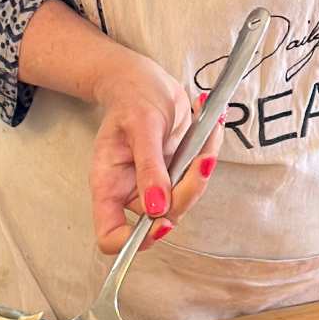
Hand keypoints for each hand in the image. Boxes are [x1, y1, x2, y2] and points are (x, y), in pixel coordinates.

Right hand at [89, 47, 221, 255]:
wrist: (143, 78)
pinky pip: (197, 176)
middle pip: (160, 218)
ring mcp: (155, 183)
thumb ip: (148, 166)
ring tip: (208, 129)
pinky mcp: (175, 172)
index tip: (160, 218)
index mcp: (109, 185)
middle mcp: (131, 190)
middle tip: (201, 158)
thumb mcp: (141, 125)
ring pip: (184, 199)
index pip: (111, 235)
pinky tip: (209, 124)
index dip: (132, 241)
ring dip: (202, 169)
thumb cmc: (132, 97)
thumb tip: (156, 208)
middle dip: (187, 191)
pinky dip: (208, 152)